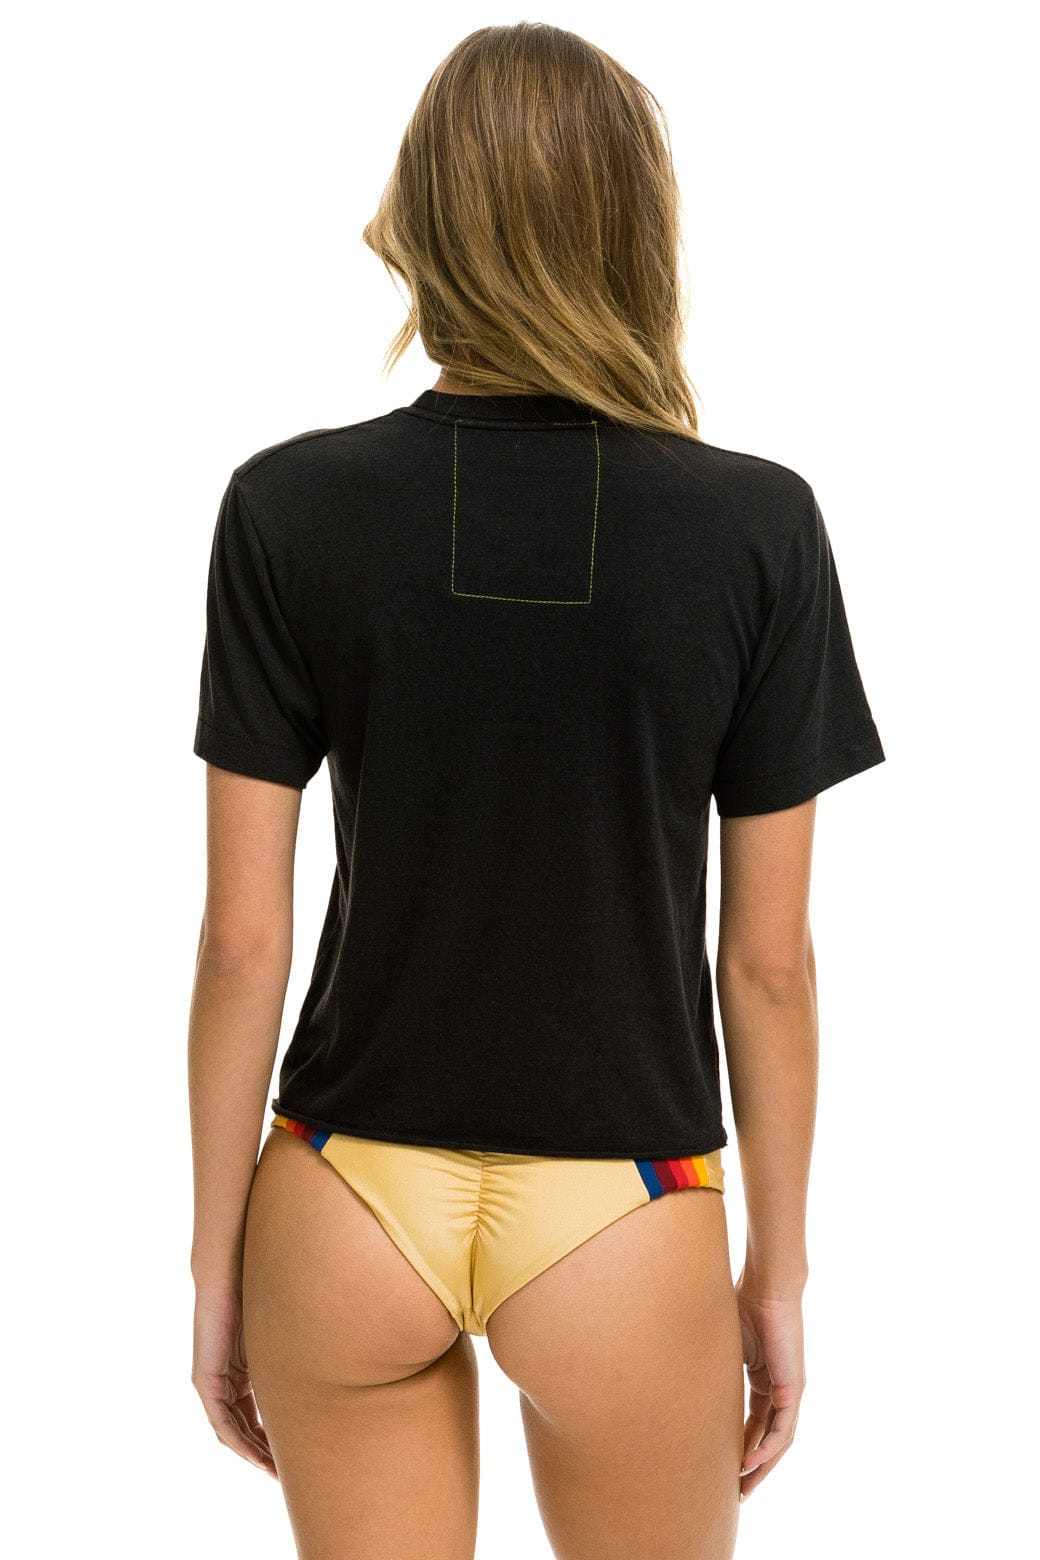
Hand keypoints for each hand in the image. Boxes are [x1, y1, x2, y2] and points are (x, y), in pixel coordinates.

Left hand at [192, 1284, 278, 1478]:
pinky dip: (239, 1441)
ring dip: (253, 1454)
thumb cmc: (259, 1296)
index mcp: (240, 1373)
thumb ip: (288, 1359)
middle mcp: (223, 1382)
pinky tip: (257, 1456)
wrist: (231, 1274)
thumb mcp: (278, 1339)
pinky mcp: (206, 1380)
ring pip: (232, 1431)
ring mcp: (212, 1383)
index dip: (271, 1439)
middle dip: (264, 1454)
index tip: (293, 1456)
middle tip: (287, 1474)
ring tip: (276, 1472)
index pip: (253, 1416)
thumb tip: (325, 1365)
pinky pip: (221, 1422)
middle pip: (243, 1430)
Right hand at [734, 1271, 806, 1499]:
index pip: (754, 1423)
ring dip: (761, 1466)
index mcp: (764, 1379)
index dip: (740, 1447)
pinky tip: (751, 1463)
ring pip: (778, 1440)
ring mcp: (789, 1390)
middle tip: (736, 1492)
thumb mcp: (724, 1344)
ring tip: (743, 1487)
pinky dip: (767, 1449)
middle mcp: (780, 1389)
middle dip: (752, 1467)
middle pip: (768, 1439)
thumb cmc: (744, 1303)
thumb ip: (712, 1363)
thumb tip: (678, 1369)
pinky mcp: (793, 1387)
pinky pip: (783, 1429)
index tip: (725, 1469)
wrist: (767, 1286)